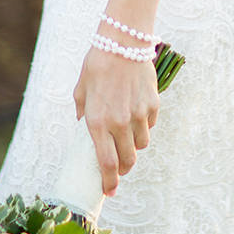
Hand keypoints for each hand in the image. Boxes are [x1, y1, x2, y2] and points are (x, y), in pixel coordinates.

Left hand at [73, 46, 158, 196]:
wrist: (122, 41)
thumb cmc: (97, 64)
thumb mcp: (81, 89)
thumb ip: (83, 112)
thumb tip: (85, 126)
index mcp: (97, 122)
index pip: (106, 164)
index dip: (109, 182)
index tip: (109, 191)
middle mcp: (119, 123)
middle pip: (127, 160)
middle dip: (123, 169)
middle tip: (119, 168)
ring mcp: (138, 115)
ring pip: (141, 145)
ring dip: (134, 147)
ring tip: (127, 138)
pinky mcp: (152, 106)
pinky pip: (149, 126)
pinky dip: (143, 127)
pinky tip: (136, 115)